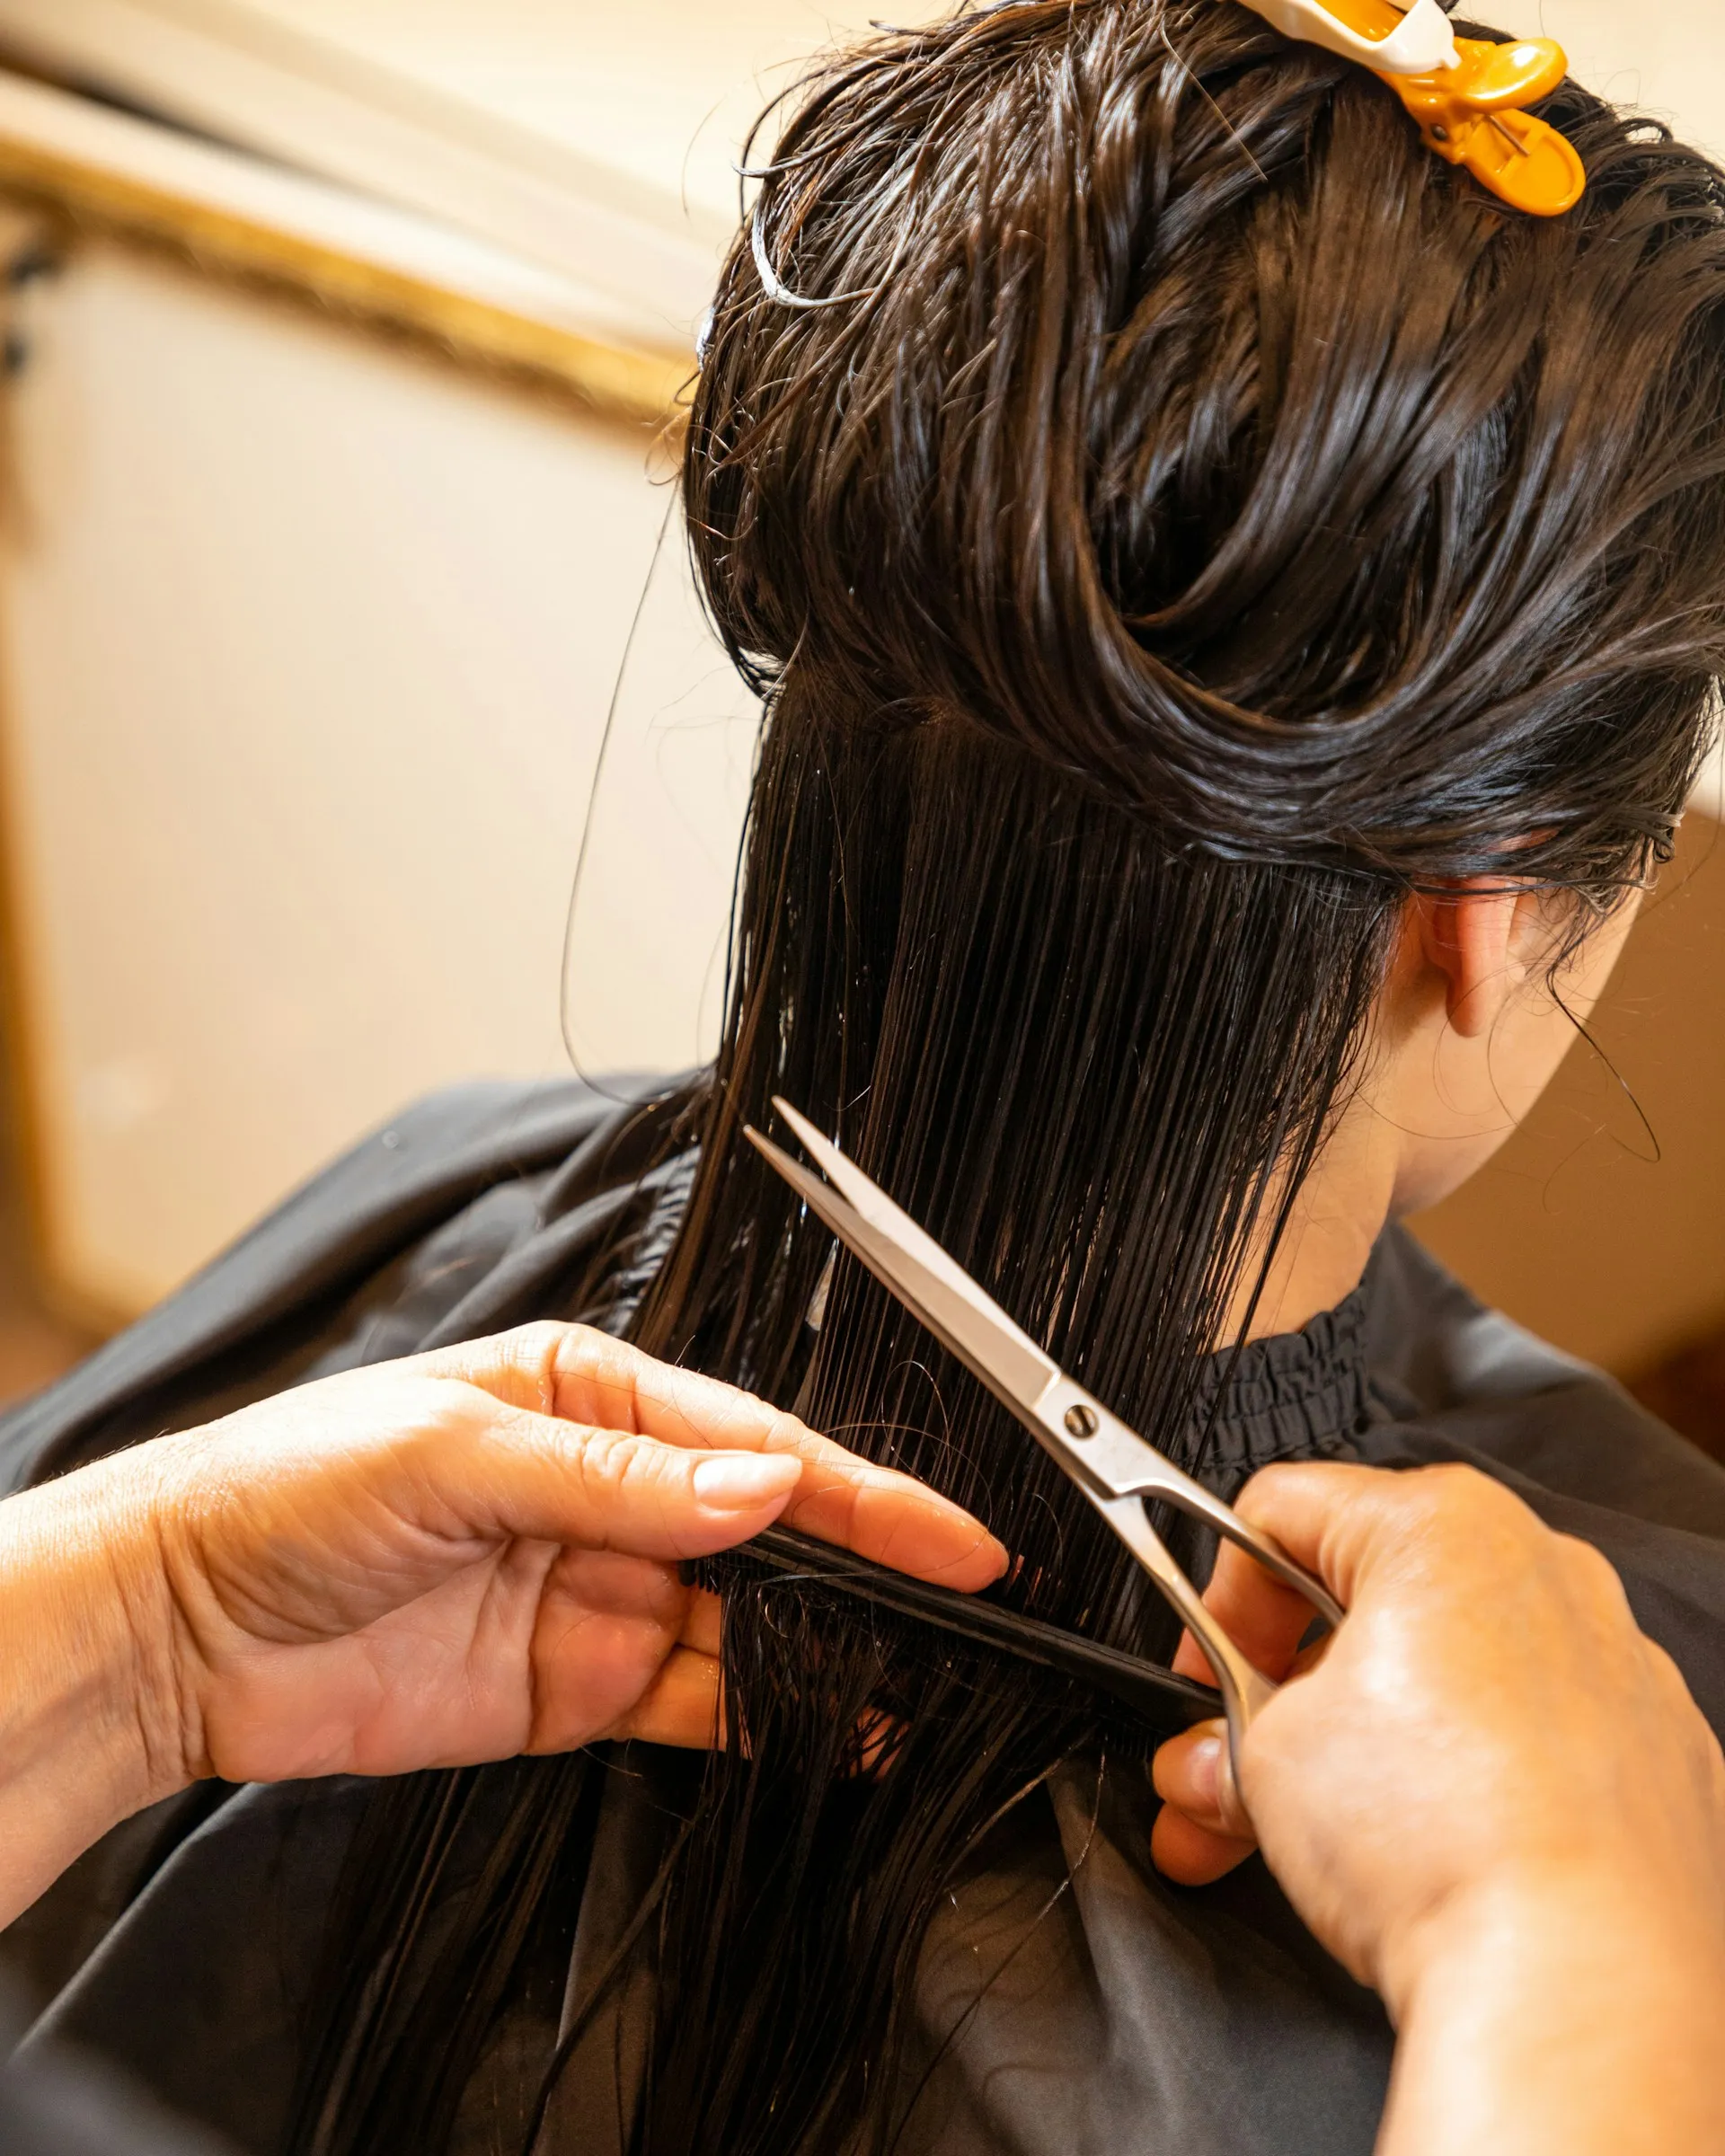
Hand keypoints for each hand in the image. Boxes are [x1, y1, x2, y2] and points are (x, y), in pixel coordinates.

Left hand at [0, 1322, 1003, 1924]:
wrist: (177, 1627)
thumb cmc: (290, 1491)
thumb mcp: (453, 1454)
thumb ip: (616, 1481)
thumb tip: (758, 1487)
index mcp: (588, 1395)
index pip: (752, 1442)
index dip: (861, 1491)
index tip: (949, 1535)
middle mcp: (609, 1490)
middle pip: (771, 1532)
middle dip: (870, 1568)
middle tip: (970, 1611)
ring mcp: (598, 1591)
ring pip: (752, 1622)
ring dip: (833, 1651)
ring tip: (924, 1680)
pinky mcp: (574, 1685)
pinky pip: (697, 1700)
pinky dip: (769, 1716)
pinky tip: (836, 1726)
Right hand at [1150, 1462, 1724, 2154]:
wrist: (1573, 1980)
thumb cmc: (1441, 1840)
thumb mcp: (1261, 1753)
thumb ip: (1229, 1726)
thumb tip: (1218, 1758)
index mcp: (1446, 1528)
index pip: (1283, 1512)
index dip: (1215, 1598)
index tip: (1197, 1673)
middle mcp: (1544, 1574)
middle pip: (1364, 1608)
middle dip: (1278, 1701)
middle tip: (1226, 1770)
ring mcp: (1614, 1672)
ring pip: (1445, 1685)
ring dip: (1359, 1754)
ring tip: (1290, 1843)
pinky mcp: (1656, 1767)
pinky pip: (1529, 1751)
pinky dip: (1466, 1791)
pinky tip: (1415, 1862)